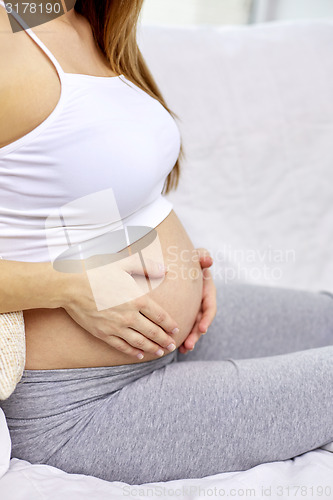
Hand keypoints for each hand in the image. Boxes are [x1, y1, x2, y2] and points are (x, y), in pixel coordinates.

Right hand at [63, 253, 178, 359]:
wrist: (70, 286)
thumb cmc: (97, 272)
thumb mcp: (123, 264)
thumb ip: (146, 267)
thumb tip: (164, 269)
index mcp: (137, 299)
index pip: (160, 316)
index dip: (170, 324)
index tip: (176, 329)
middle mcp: (129, 316)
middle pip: (153, 332)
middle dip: (165, 340)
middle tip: (172, 345)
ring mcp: (115, 327)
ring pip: (139, 342)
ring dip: (152, 348)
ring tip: (160, 352)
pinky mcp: (103, 333)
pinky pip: (121, 346)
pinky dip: (132, 351)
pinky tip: (139, 354)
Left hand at [178, 248, 216, 353]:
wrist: (178, 262)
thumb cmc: (189, 258)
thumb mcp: (195, 255)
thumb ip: (202, 256)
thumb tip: (208, 260)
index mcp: (207, 290)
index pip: (210, 306)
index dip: (207, 318)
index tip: (203, 328)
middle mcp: (202, 301)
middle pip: (202, 321)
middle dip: (197, 334)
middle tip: (190, 345)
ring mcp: (194, 308)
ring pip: (194, 326)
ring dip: (191, 339)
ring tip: (184, 349)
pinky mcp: (185, 311)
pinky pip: (186, 325)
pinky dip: (183, 336)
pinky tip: (178, 348)